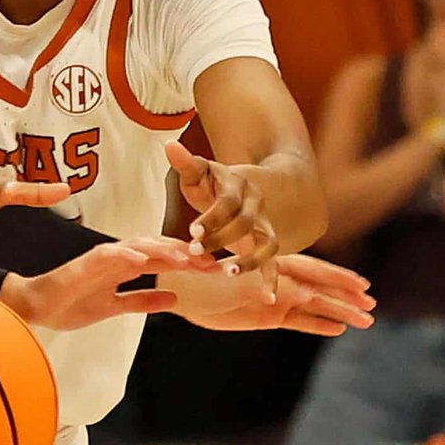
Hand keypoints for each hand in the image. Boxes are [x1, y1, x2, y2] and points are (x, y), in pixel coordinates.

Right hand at [0, 236, 214, 331]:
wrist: (35, 307)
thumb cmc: (70, 305)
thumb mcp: (115, 307)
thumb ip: (142, 301)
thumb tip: (174, 300)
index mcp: (126, 267)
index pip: (164, 260)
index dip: (190, 263)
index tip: (216, 270)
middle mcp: (118, 258)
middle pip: (158, 249)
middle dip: (186, 254)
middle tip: (213, 262)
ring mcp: (102, 258)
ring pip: (139, 246)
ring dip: (163, 250)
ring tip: (186, 257)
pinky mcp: (85, 263)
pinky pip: (108, 255)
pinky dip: (127, 255)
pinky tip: (144, 261)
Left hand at [166, 141, 280, 299]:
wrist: (253, 186)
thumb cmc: (214, 183)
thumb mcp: (200, 173)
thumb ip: (186, 163)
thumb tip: (169, 145)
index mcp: (238, 186)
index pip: (226, 202)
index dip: (212, 216)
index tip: (193, 231)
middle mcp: (256, 205)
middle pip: (244, 223)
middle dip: (221, 239)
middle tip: (197, 252)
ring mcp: (265, 225)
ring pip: (267, 243)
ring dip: (249, 259)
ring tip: (227, 273)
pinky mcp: (267, 243)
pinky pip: (274, 262)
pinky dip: (272, 279)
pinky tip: (267, 299)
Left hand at [170, 254, 375, 335]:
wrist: (179, 289)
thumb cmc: (201, 276)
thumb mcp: (231, 280)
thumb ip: (263, 286)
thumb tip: (291, 294)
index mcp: (273, 265)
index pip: (312, 271)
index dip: (337, 278)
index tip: (361, 285)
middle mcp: (279, 280)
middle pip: (321, 287)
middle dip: (346, 295)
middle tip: (372, 304)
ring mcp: (276, 299)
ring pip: (314, 306)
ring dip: (340, 312)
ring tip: (367, 321)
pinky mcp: (268, 317)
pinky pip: (298, 321)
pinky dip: (318, 325)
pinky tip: (339, 329)